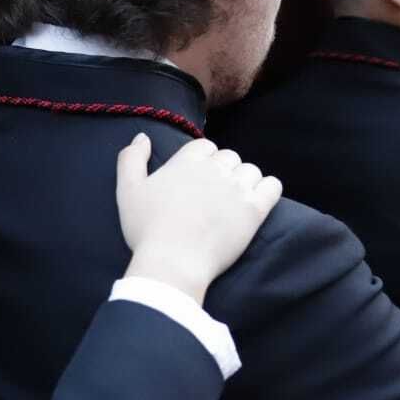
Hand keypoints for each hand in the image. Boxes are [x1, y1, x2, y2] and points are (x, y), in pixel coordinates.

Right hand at [116, 135, 282, 303]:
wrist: (172, 262)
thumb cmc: (147, 229)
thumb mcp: (127, 190)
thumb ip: (130, 158)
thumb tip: (142, 137)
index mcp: (187, 160)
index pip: (205, 147)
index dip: (203, 162)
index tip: (197, 182)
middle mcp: (215, 168)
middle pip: (229, 158)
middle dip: (223, 172)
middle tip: (213, 198)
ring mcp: (237, 188)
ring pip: (250, 171)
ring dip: (244, 182)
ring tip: (233, 204)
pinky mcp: (255, 209)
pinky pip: (272, 186)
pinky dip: (267, 190)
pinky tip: (256, 203)